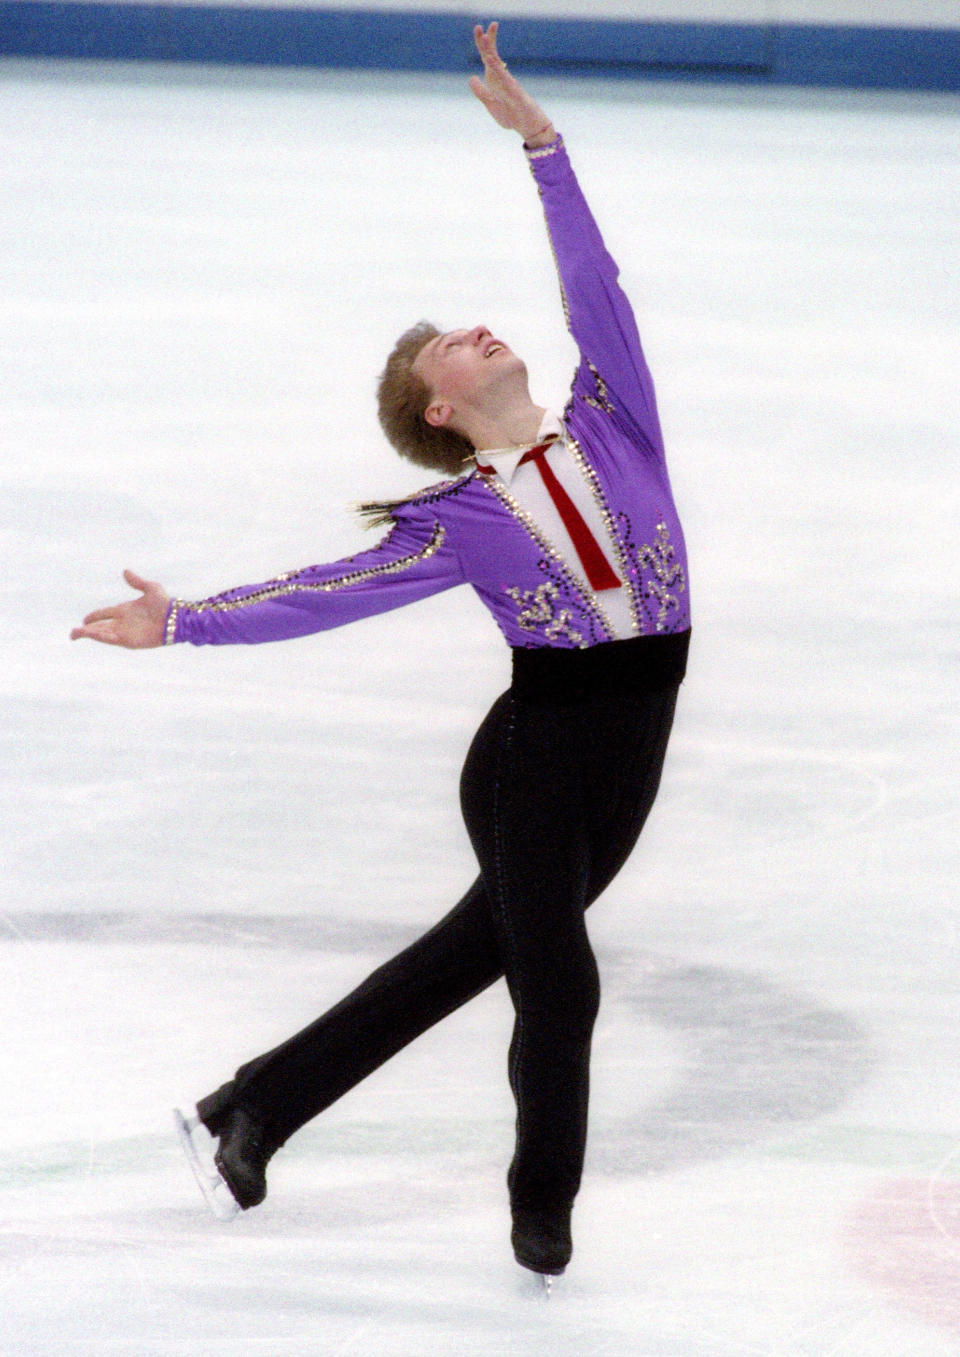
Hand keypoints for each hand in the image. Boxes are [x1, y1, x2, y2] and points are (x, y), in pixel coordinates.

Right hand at [70, 569, 168, 647]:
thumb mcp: (150, 588)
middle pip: (100, 627)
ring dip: (90, 635)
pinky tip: (92, 635)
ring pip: (103, 634)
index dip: (94, 616)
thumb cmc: (166, 604)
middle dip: (86, 630)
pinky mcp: (130, 641)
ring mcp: (126, 632)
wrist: (176, 619)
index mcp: (125, 610)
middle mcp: (123, 622)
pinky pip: (112, 640)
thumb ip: (136, 582)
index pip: (105, 613)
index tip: (85, 619)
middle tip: (73, 633)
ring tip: (75, 635)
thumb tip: (125, 571)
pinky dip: (102, 637)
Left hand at [469, 22, 554, 146]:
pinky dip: (496, 67)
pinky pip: (503, 77)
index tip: (478, 29)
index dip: (481, 45)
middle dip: (486, 40)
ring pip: (496, 63)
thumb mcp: (491, 104)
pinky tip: (490, 59)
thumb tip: (472, 77)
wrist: (528, 126)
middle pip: (491, 55)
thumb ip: (481, 91)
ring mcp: (507, 82)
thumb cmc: (513, 116)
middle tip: (478, 26)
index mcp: (495, 80)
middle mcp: (501, 78)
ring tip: (483, 36)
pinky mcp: (513, 90)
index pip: (487, 58)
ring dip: (489, 50)